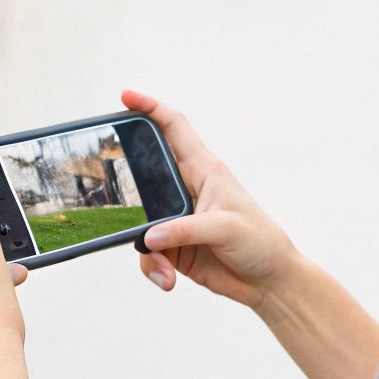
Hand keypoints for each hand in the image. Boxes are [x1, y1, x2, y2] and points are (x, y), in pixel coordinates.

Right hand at [123, 89, 299, 310]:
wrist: (268, 281)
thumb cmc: (259, 242)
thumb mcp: (225, 228)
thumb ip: (185, 229)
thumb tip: (149, 237)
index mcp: (204, 171)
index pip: (174, 128)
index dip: (150, 108)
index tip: (126, 97)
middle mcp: (185, 190)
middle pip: (143, 175)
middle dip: (125, 185)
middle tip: (110, 193)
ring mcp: (176, 219)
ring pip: (140, 223)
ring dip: (147, 249)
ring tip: (164, 269)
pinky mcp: (173, 246)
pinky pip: (148, 253)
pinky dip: (153, 268)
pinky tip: (168, 279)